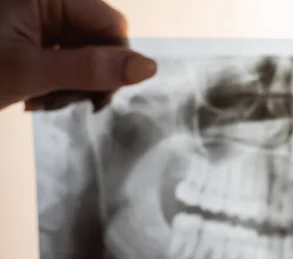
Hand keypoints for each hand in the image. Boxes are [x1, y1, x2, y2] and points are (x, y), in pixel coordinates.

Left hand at [0, 0, 156, 111]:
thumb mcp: (30, 71)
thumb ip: (89, 69)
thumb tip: (149, 68)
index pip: (112, 24)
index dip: (114, 61)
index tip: (95, 96)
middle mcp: (49, 3)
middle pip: (100, 41)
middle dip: (88, 77)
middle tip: (59, 101)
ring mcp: (40, 21)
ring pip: (86, 55)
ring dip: (71, 86)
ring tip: (40, 102)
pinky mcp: (33, 39)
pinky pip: (66, 61)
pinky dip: (57, 84)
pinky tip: (35, 96)